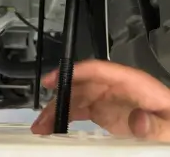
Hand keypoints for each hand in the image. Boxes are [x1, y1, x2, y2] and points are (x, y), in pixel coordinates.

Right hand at [31, 60, 169, 140]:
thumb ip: (156, 124)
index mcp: (134, 84)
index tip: (54, 80)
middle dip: (58, 99)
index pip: (98, 71)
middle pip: (81, 86)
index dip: (73, 72)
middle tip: (42, 115)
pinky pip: (81, 110)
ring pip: (76, 99)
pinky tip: (54, 126)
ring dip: (57, 110)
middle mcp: (118, 89)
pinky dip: (65, 117)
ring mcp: (111, 101)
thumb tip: (138, 118)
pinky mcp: (108, 114)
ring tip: (41, 126)